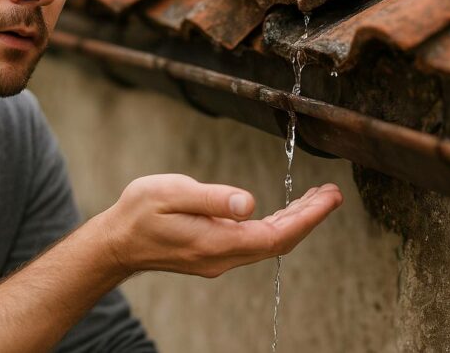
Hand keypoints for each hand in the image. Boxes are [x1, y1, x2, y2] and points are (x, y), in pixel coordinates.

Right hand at [96, 174, 342, 278]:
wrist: (117, 243)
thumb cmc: (139, 213)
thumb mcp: (171, 193)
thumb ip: (211, 197)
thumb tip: (250, 203)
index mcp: (216, 241)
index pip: (276, 235)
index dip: (308, 218)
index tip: (329, 199)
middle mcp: (223, 256)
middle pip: (279, 241)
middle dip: (309, 218)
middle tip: (332, 194)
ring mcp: (220, 258)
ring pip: (269, 242)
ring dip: (295, 221)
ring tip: (317, 198)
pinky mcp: (215, 252)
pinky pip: (256, 242)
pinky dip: (277, 225)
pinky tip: (285, 211)